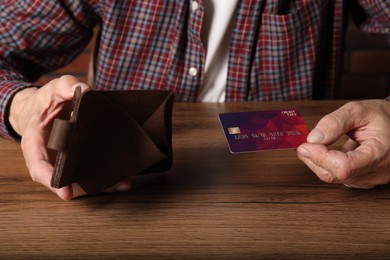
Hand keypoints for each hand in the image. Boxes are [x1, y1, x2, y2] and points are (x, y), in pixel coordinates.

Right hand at [9, 75, 131, 199]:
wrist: (45, 107)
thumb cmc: (45, 101)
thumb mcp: (53, 89)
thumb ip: (65, 87)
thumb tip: (83, 90)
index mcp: (35, 144)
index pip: (39, 168)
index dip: (51, 181)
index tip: (65, 192)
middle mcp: (51, 158)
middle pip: (64, 179)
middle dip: (83, 187)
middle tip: (104, 185)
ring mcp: (67, 161)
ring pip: (81, 179)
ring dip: (100, 184)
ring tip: (121, 182)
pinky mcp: (81, 160)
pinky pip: (92, 171)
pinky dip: (106, 177)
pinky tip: (123, 178)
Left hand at [297, 100, 389, 188]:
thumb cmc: (384, 117)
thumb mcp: (360, 110)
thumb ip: (335, 122)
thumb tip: (313, 138)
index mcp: (381, 153)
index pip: (344, 167)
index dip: (320, 157)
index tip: (305, 145)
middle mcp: (378, 172)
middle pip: (335, 175)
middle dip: (313, 158)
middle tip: (303, 143)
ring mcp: (371, 179)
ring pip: (334, 178)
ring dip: (317, 161)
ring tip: (314, 144)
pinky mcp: (363, 180)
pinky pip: (338, 177)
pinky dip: (325, 165)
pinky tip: (325, 151)